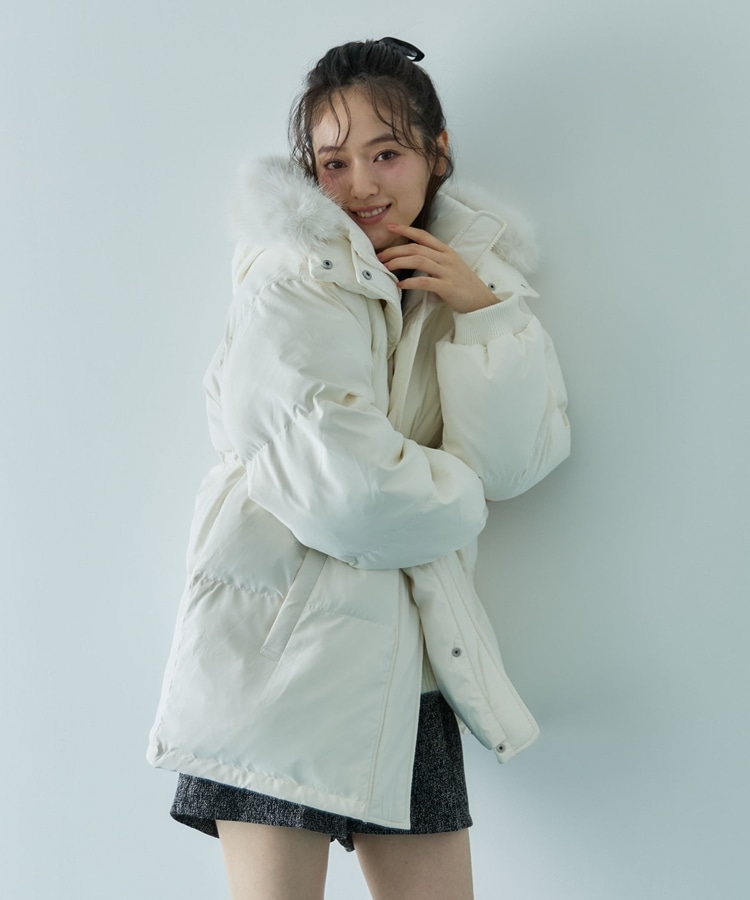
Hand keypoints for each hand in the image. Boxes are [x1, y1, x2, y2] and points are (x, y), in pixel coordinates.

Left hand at [377, 223, 498, 313]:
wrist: (481, 301)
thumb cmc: (463, 286)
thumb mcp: (450, 267)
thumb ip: (434, 261)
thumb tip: (411, 261)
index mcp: (446, 251)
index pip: (423, 236)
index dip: (406, 230)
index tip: (390, 227)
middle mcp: (446, 258)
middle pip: (416, 248)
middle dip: (395, 250)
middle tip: (380, 256)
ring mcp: (447, 272)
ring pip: (419, 260)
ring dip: (399, 262)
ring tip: (386, 268)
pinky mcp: (447, 287)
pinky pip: (425, 281)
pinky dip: (410, 282)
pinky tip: (400, 284)